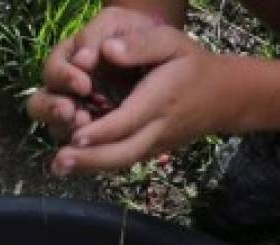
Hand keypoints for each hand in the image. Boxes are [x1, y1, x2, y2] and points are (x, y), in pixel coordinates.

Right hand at [27, 6, 165, 142]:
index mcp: (66, 61)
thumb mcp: (117, 22)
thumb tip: (84, 58)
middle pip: (38, 106)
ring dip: (66, 131)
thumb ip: (98, 34)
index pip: (52, 72)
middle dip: (51, 110)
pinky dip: (83, 149)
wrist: (157, 53)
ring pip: (56, 130)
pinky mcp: (91, 135)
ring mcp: (75, 114)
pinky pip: (79, 148)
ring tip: (85, 127)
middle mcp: (64, 91)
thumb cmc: (132, 32)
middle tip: (70, 112)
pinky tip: (94, 147)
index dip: (63, 78)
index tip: (84, 83)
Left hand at [51, 28, 237, 174]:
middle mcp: (156, 128)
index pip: (128, 121)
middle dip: (90, 159)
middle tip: (59, 161)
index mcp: (161, 100)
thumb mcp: (173, 42)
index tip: (77, 134)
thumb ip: (141, 44)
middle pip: (122, 152)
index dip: (102, 130)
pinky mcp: (149, 150)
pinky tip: (73, 163)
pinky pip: (121, 160)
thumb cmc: (191, 64)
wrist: (221, 97)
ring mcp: (153, 144)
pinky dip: (96, 164)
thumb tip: (107, 49)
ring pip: (120, 161)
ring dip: (88, 167)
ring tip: (58, 167)